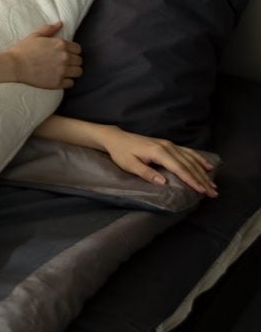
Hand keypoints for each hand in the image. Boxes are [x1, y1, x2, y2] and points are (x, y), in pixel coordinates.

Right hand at [7, 21, 82, 89]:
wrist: (13, 65)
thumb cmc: (22, 50)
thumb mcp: (35, 35)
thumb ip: (49, 29)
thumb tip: (60, 23)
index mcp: (61, 44)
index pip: (78, 49)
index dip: (72, 52)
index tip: (66, 54)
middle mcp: (64, 57)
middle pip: (79, 61)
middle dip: (73, 62)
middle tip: (64, 64)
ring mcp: (61, 71)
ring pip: (78, 72)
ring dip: (72, 72)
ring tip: (64, 72)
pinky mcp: (56, 82)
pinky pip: (71, 83)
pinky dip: (66, 82)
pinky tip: (59, 80)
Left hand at [100, 127, 217, 196]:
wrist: (117, 139)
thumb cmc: (121, 153)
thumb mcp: (130, 165)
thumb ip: (146, 173)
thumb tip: (163, 182)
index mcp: (158, 152)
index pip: (179, 168)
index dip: (192, 180)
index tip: (202, 190)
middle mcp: (168, 147)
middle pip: (189, 165)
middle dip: (202, 179)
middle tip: (213, 193)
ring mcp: (169, 144)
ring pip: (191, 159)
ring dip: (203, 172)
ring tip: (213, 185)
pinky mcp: (169, 145)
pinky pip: (188, 152)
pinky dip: (199, 160)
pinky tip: (207, 166)